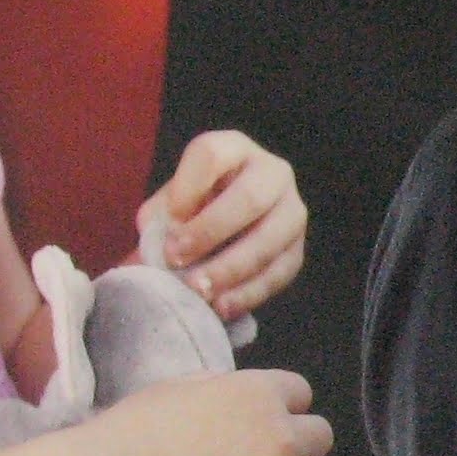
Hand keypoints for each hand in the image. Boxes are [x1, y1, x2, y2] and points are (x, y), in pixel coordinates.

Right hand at [101, 369, 334, 455]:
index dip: (280, 407)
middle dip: (296, 445)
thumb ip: (231, 390)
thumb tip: (252, 400)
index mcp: (261, 395)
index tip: (259, 422)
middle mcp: (281, 441)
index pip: (301, 394)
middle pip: (321, 438)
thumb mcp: (186, 386)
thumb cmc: (136, 430)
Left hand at [139, 131, 305, 322]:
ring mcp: (292, 210)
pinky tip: (222, 306)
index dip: (187, 187)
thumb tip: (158, 238)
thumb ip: (160, 216)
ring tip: (199, 290)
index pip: (212, 155)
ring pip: (271, 238)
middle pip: (249, 198)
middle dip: (210, 231)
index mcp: (233, 149)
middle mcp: (272, 172)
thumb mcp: (171, 201)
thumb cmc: (193, 209)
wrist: (224, 229)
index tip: (168, 219)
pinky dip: (250, 292)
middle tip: (176, 259)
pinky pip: (281, 271)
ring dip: (231, 268)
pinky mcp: (298, 248)